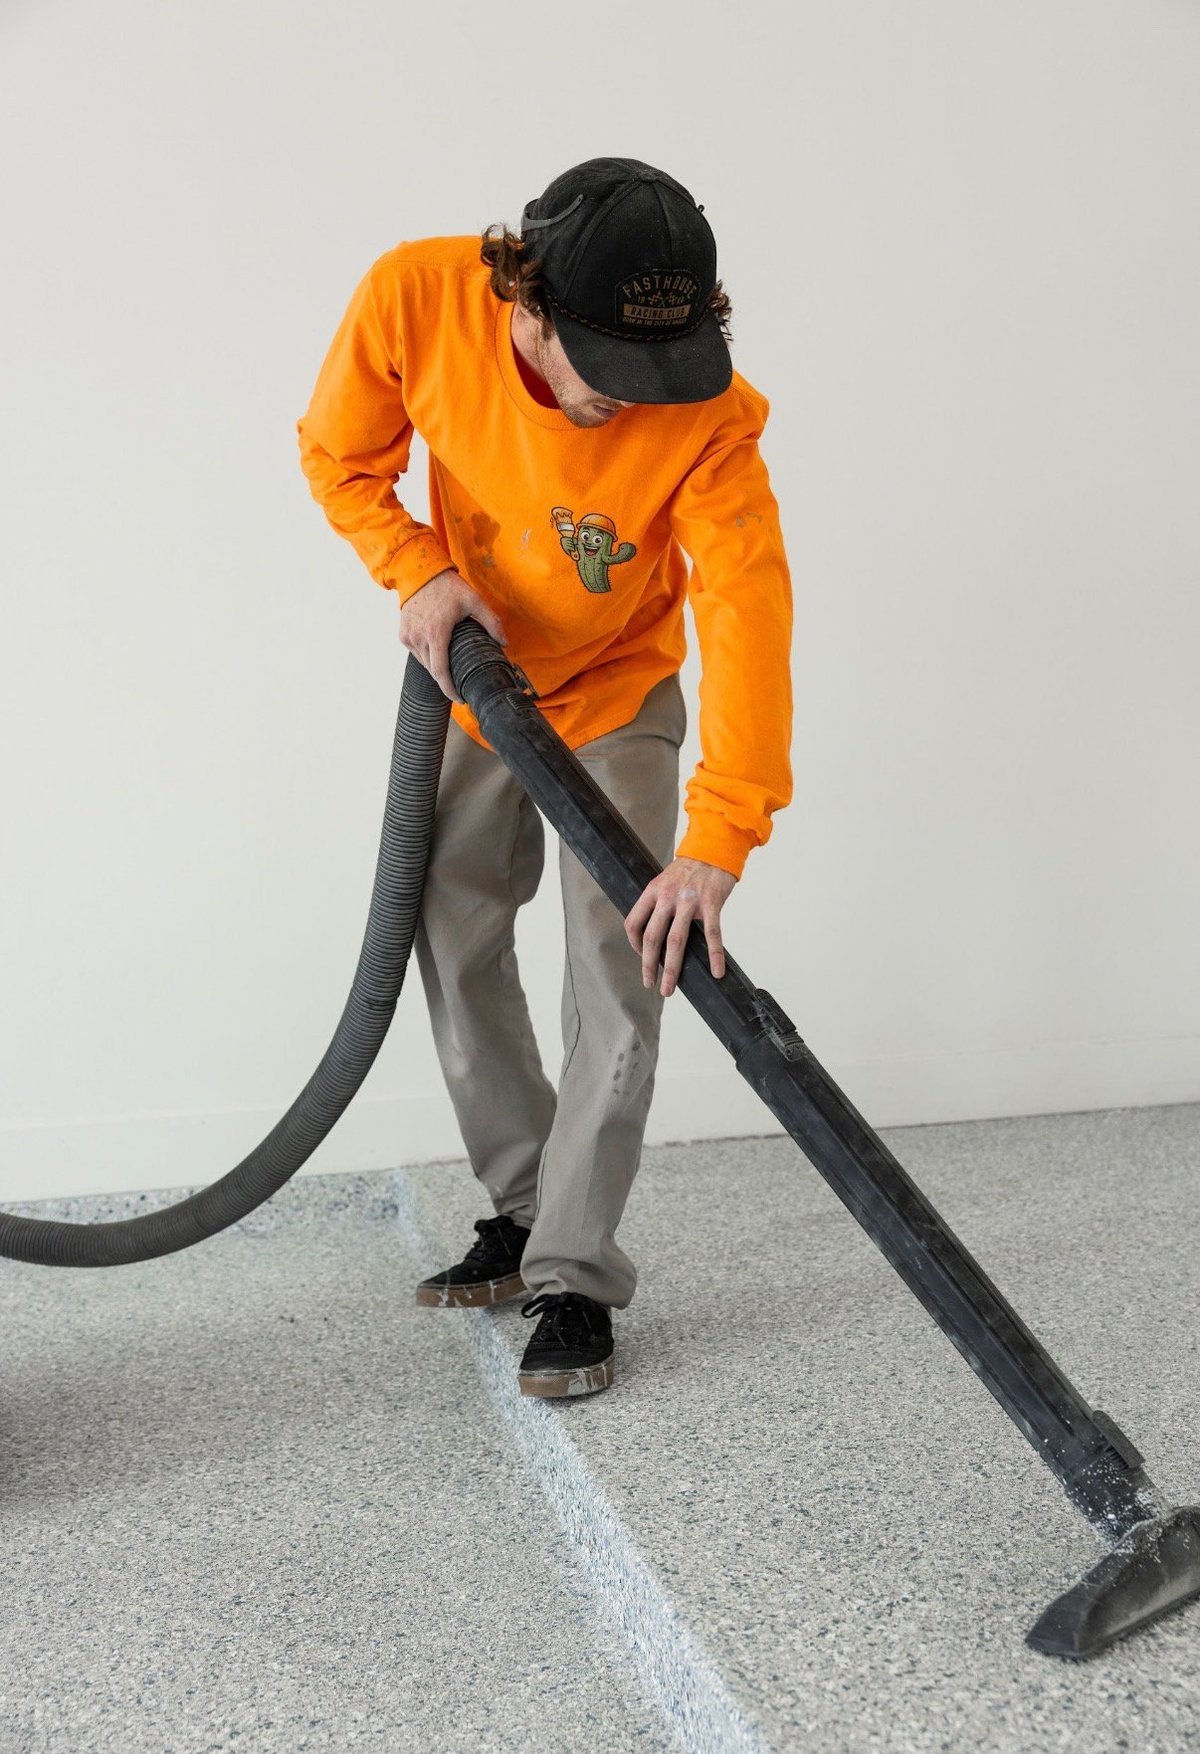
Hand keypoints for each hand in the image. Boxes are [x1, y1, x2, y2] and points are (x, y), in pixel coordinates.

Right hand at [398, 568, 506, 701]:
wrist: (420, 573)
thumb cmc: (447, 587)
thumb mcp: (474, 600)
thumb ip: (491, 622)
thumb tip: (505, 643)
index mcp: (437, 633)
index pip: (441, 672)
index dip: (450, 689)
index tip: (459, 698)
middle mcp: (419, 638)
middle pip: (433, 671)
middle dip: (446, 680)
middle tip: (460, 683)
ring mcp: (408, 637)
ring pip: (424, 663)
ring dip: (436, 667)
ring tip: (450, 664)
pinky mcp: (402, 634)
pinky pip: (416, 653)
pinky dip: (426, 656)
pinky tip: (437, 649)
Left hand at [624, 857, 736, 997]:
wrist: (714, 850)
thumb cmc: (689, 869)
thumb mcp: (664, 881)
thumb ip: (657, 904)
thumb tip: (652, 933)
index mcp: (652, 891)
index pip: (633, 923)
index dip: (634, 945)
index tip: (642, 957)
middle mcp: (667, 897)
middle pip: (652, 938)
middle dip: (649, 966)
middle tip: (650, 984)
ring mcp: (689, 901)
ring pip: (676, 941)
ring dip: (672, 969)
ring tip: (669, 988)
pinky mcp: (711, 904)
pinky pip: (712, 934)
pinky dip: (714, 955)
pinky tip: (717, 971)